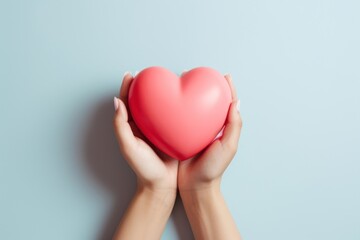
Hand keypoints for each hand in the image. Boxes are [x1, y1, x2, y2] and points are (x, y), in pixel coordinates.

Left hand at [113, 72, 178, 192]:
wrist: (162, 184)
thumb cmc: (143, 168)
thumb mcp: (128, 147)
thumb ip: (121, 125)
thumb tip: (116, 101)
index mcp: (131, 127)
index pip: (127, 102)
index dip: (127, 88)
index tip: (131, 74)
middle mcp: (144, 126)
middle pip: (142, 101)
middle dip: (144, 86)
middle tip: (149, 73)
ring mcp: (158, 129)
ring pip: (157, 107)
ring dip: (159, 93)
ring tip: (164, 80)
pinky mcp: (171, 133)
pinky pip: (171, 116)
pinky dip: (174, 106)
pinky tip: (180, 99)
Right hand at [178, 74, 241, 190]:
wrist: (195, 186)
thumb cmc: (213, 169)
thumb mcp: (228, 147)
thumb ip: (233, 125)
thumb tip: (236, 102)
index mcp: (223, 128)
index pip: (228, 104)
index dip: (228, 89)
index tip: (224, 75)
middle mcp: (210, 127)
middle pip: (210, 102)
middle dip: (206, 87)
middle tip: (201, 74)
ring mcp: (195, 131)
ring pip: (194, 107)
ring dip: (191, 93)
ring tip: (185, 80)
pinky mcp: (182, 135)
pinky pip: (180, 117)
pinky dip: (178, 106)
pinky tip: (172, 99)